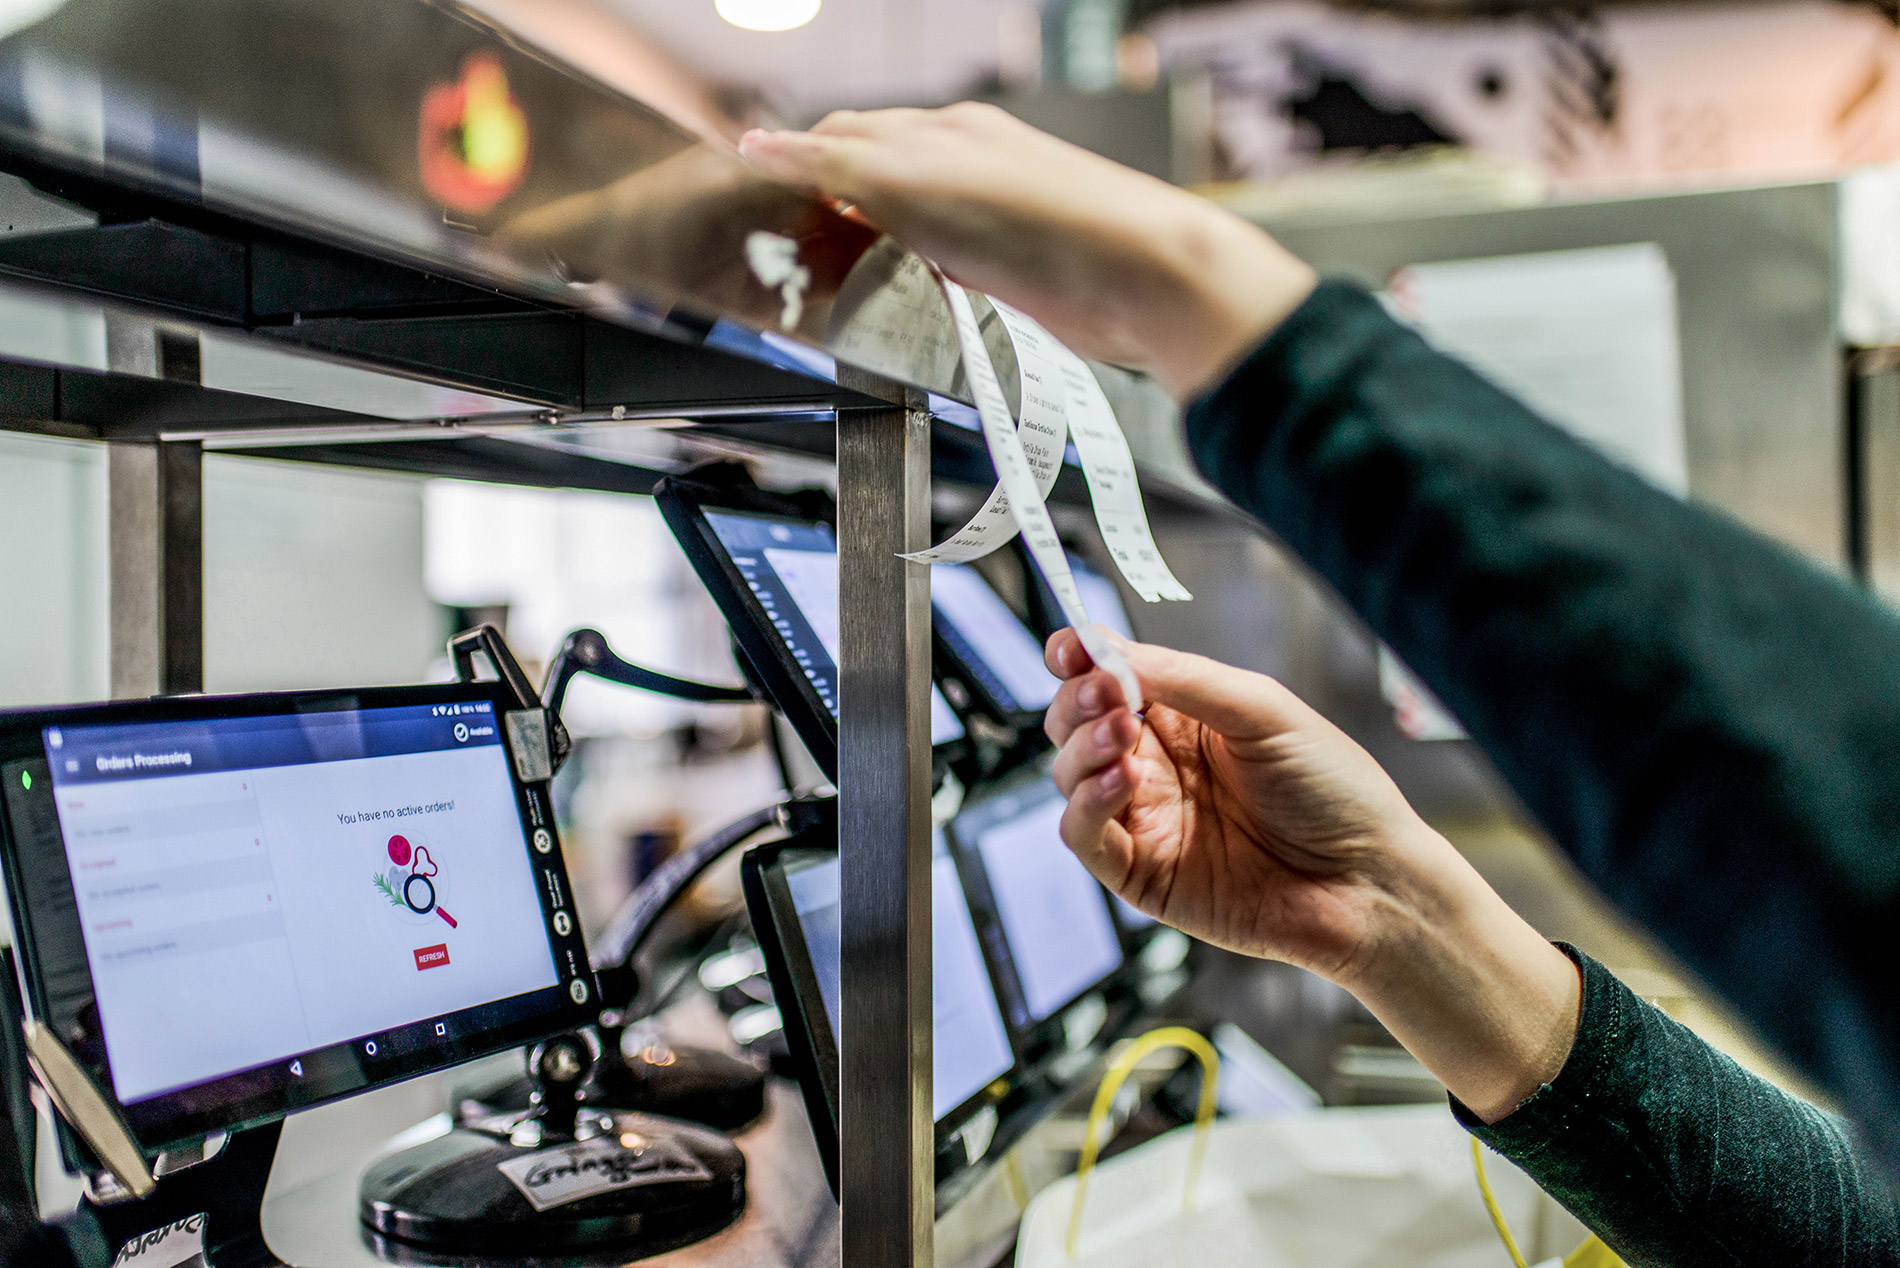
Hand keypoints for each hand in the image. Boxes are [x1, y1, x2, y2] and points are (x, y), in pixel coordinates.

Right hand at [737, 104, 1316, 398]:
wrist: (1138, 278)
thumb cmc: (1039, 219)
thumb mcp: (908, 181)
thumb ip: (831, 164)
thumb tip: (759, 144)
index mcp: (939, 131)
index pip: (843, 137)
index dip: (794, 170)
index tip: (759, 212)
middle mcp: (965, 168)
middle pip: (873, 187)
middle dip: (828, 219)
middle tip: (787, 264)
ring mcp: (991, 223)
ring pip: (907, 235)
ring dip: (869, 261)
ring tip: (833, 292)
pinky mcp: (1014, 275)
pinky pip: (944, 277)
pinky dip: (913, 291)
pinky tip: (903, 310)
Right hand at [1044, 629, 1434, 981]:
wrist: (1368, 879)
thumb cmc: (1334, 791)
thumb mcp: (1262, 710)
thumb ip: (1183, 678)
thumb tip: (1108, 650)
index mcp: (1183, 720)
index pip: (1107, 681)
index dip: (1078, 660)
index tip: (1069, 649)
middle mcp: (1156, 767)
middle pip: (1075, 724)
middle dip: (1077, 700)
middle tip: (1104, 690)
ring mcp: (1145, 821)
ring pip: (1069, 776)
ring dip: (1083, 748)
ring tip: (1121, 731)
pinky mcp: (1141, 874)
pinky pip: (1083, 837)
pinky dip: (1088, 803)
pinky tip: (1125, 779)